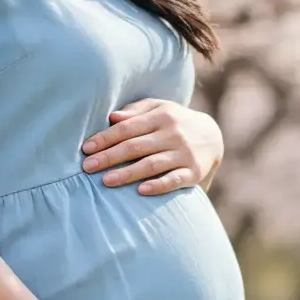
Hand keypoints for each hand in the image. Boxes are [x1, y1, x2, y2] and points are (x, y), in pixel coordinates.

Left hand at [81, 99, 223, 195]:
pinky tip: (140, 191)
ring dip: (127, 173)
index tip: (86, 149)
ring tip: (106, 181)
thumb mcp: (160, 108)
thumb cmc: (176, 122)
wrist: (213, 136)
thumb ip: (136, 111)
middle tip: (87, 167)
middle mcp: (173, 133)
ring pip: (151, 164)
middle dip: (109, 157)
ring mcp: (184, 153)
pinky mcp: (193, 172)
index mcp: (161, 116)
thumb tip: (112, 117)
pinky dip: (158, 185)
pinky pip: (174, 180)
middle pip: (135, 146)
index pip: (127, 128)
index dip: (105, 138)